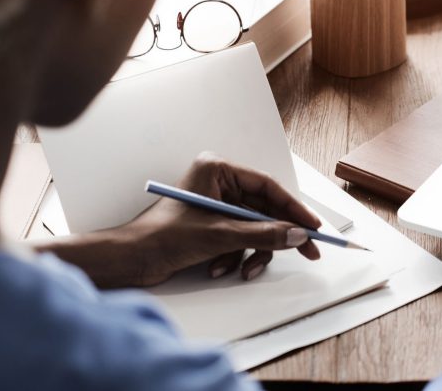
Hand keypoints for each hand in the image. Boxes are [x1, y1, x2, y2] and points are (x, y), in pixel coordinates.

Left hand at [42, 153, 322, 287]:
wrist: (128, 261)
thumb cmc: (162, 237)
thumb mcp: (220, 236)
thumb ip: (263, 234)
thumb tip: (298, 235)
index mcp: (217, 171)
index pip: (267, 187)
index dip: (293, 208)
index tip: (312, 226)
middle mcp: (218, 184)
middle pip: (265, 210)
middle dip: (278, 236)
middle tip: (307, 251)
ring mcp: (215, 206)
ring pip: (254, 229)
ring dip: (252, 252)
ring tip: (244, 270)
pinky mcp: (211, 226)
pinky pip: (240, 240)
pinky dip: (236, 256)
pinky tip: (220, 268)